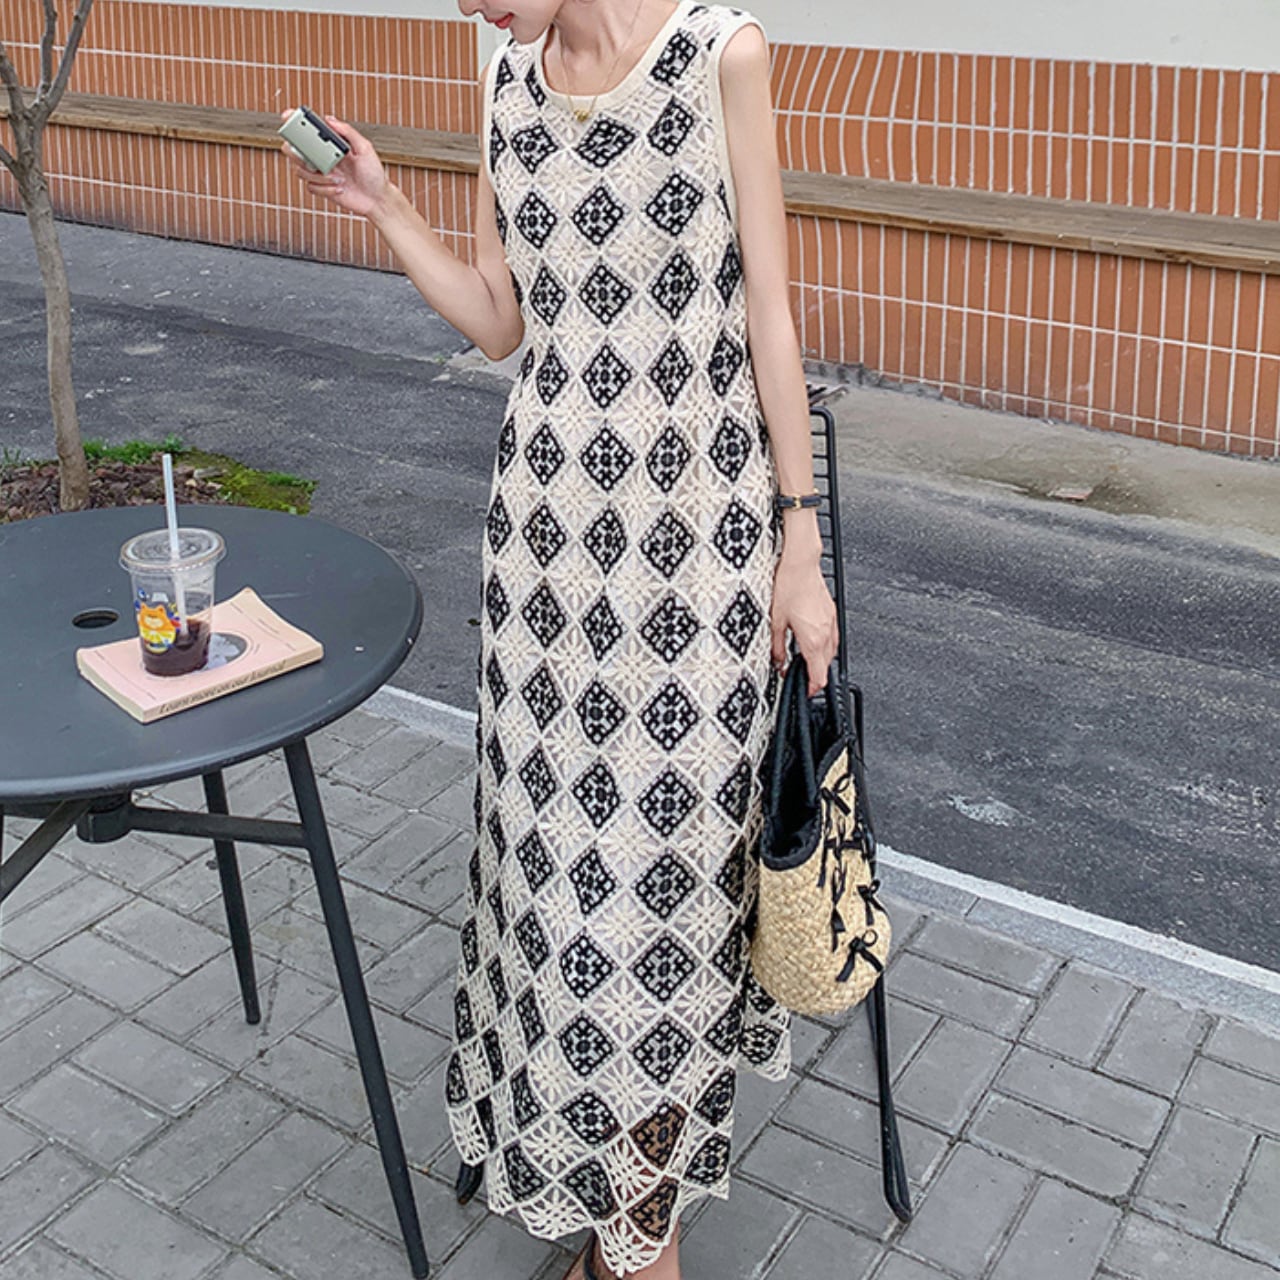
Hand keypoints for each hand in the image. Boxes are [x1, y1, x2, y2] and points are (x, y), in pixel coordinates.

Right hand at [279, 113, 388, 217]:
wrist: (377, 199)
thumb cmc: (374, 173)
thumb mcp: (365, 148)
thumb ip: (347, 132)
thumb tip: (329, 119)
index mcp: (330, 144)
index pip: (306, 130)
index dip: (293, 122)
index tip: (287, 117)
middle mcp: (321, 157)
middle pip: (293, 150)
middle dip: (296, 153)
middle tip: (310, 158)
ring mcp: (320, 173)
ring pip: (300, 170)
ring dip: (318, 175)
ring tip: (339, 178)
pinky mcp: (322, 188)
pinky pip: (310, 187)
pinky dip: (324, 188)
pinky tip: (339, 188)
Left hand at [770, 552, 839, 695]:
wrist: (800, 565)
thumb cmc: (788, 587)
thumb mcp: (775, 621)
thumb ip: (777, 647)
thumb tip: (777, 662)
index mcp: (813, 639)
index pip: (819, 675)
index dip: (812, 688)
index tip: (805, 692)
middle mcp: (826, 633)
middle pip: (826, 666)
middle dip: (815, 675)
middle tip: (800, 677)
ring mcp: (831, 622)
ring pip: (831, 652)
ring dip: (820, 660)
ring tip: (804, 660)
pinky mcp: (831, 612)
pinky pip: (832, 637)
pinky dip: (824, 645)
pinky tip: (812, 640)